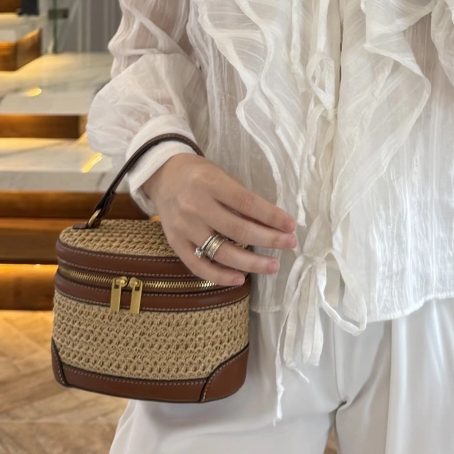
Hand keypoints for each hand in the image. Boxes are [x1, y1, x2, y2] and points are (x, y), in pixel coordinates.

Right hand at [143, 153, 297, 285]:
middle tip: (290, 244)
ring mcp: (184, 227)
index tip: (291, 226)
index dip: (271, 216)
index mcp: (210, 183)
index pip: (247, 203)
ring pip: (222, 252)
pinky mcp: (175, 243)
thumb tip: (273, 224)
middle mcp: (195, 206)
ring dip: (252, 262)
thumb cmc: (200, 175)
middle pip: (238, 230)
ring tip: (273, 265)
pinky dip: (220, 276)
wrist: (162, 176)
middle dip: (269, 240)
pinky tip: (240, 278)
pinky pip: (198, 266)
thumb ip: (243, 199)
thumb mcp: (222, 177)